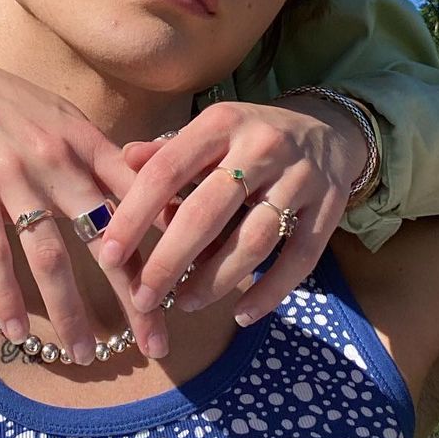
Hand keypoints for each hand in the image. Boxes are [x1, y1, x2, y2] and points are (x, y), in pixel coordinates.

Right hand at [0, 51, 171, 362]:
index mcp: (85, 140)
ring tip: (82, 354)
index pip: (137, 197)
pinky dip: (6, 297)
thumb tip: (151, 196)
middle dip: (133, 294)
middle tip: (155, 343)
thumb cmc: (11, 105)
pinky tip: (18, 332)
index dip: (165, 241)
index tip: (185, 284)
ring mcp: (13, 174)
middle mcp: (56, 158)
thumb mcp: (64, 118)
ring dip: (68, 311)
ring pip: (49, 255)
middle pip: (104, 236)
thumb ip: (102, 157)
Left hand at [97, 96, 367, 325]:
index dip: (135, 214)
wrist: (327, 130)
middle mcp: (260, 147)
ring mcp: (299, 178)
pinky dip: (270, 292)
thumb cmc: (249, 136)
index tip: (109, 253)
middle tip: (142, 297)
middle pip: (207, 212)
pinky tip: (242, 314)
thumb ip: (167, 150)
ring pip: (254, 240)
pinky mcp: (329, 208)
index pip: (168, 170)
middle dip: (170, 261)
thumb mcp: (209, 130)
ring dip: (216, 281)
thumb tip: (123, 161)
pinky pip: (299, 259)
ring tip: (184, 303)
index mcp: (220, 123)